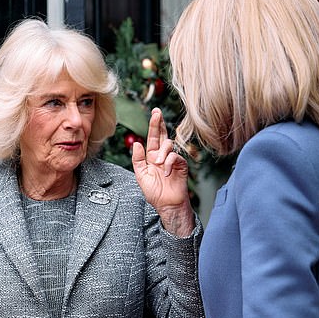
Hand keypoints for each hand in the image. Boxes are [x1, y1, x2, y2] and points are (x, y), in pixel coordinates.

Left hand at [132, 108, 194, 235]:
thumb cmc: (154, 192)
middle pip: (162, 135)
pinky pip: (175, 157)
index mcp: (152, 156)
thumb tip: (137, 144)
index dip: (154, 124)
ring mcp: (172, 159)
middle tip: (157, 112)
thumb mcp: (141, 175)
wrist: (167, 204)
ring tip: (158, 163)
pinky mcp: (181, 165)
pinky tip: (166, 172)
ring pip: (168, 145)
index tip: (155, 112)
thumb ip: (138, 160)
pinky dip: (169, 163)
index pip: (153, 137)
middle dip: (159, 123)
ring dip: (162, 152)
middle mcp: (162, 155)